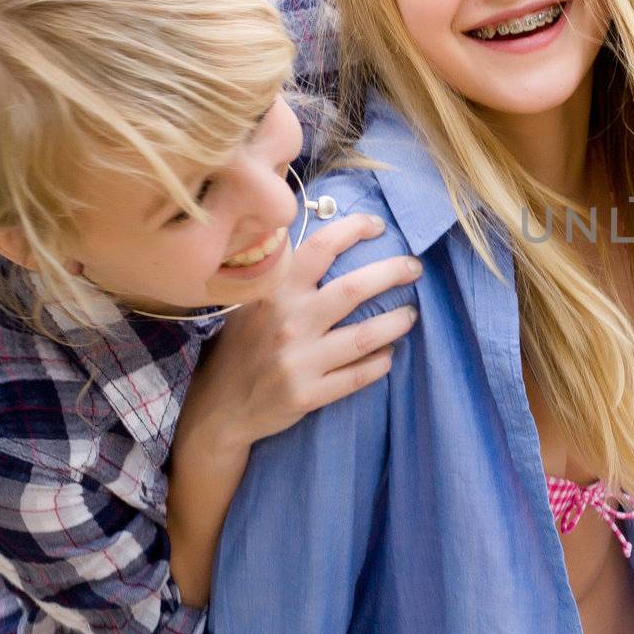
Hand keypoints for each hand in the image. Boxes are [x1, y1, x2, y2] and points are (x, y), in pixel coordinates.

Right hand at [178, 213, 419, 456]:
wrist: (219, 408)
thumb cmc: (243, 347)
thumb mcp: (251, 303)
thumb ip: (283, 277)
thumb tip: (329, 243)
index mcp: (274, 292)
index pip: (319, 248)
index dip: (353, 230)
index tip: (379, 226)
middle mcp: (287, 322)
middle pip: (353, 288)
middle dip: (392, 272)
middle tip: (414, 267)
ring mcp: (298, 361)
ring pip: (364, 336)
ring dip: (396, 322)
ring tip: (410, 314)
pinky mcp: (307, 395)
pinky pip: (358, 376)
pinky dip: (381, 362)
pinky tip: (389, 354)